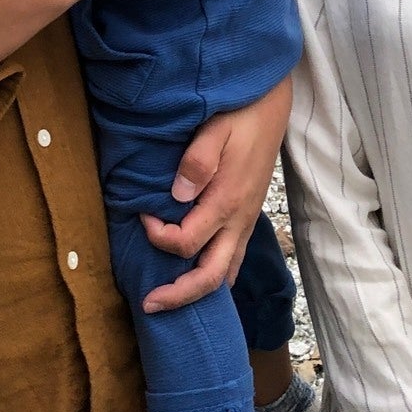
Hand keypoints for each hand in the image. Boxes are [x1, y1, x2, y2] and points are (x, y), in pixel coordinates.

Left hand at [141, 76, 291, 311]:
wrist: (271, 107)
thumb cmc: (240, 115)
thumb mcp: (216, 128)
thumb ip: (198, 161)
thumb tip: (177, 196)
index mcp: (227, 201)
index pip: (186, 242)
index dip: (157, 236)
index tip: (140, 214)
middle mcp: (238, 221)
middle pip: (211, 277)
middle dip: (179, 296)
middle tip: (147, 303)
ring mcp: (246, 223)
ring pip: (226, 274)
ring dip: (197, 292)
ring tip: (170, 299)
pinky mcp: (248, 219)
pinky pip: (233, 260)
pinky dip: (215, 277)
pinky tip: (196, 275)